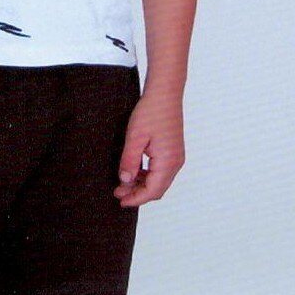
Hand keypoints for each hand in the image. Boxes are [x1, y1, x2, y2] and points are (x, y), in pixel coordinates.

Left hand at [114, 90, 185, 207]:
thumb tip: (125, 181)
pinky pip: (161, 172)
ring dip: (142, 185)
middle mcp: (176, 162)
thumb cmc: (151, 112)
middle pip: (157, 189)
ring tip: (123, 183)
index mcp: (168, 162)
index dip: (135, 199)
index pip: (152, 191)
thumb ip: (129, 161)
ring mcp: (176, 157)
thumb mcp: (134, 137)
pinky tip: (134, 172)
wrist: (165, 94)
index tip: (120, 200)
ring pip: (159, 182)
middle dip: (137, 194)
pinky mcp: (173, 152)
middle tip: (118, 193)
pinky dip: (147, 176)